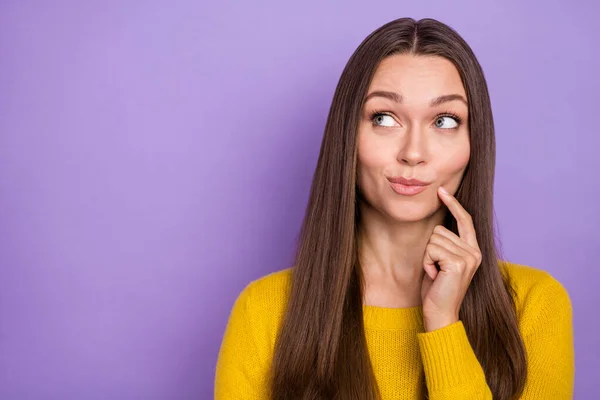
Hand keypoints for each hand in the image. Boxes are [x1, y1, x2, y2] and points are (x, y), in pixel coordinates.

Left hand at [421, 186, 482, 331]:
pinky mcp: (457, 263)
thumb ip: (447, 245)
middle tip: (436, 269)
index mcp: (474, 250)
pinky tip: (434, 276)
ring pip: (434, 239)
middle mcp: (475, 252)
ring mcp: (468, 257)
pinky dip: (427, 262)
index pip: (465, 220)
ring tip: (436, 273)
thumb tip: (438, 226)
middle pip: (440, 230)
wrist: (441, 313)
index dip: (454, 204)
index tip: (442, 191)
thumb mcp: (443, 262)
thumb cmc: (438, 289)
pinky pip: (431, 249)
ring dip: (428, 256)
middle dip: (430, 249)